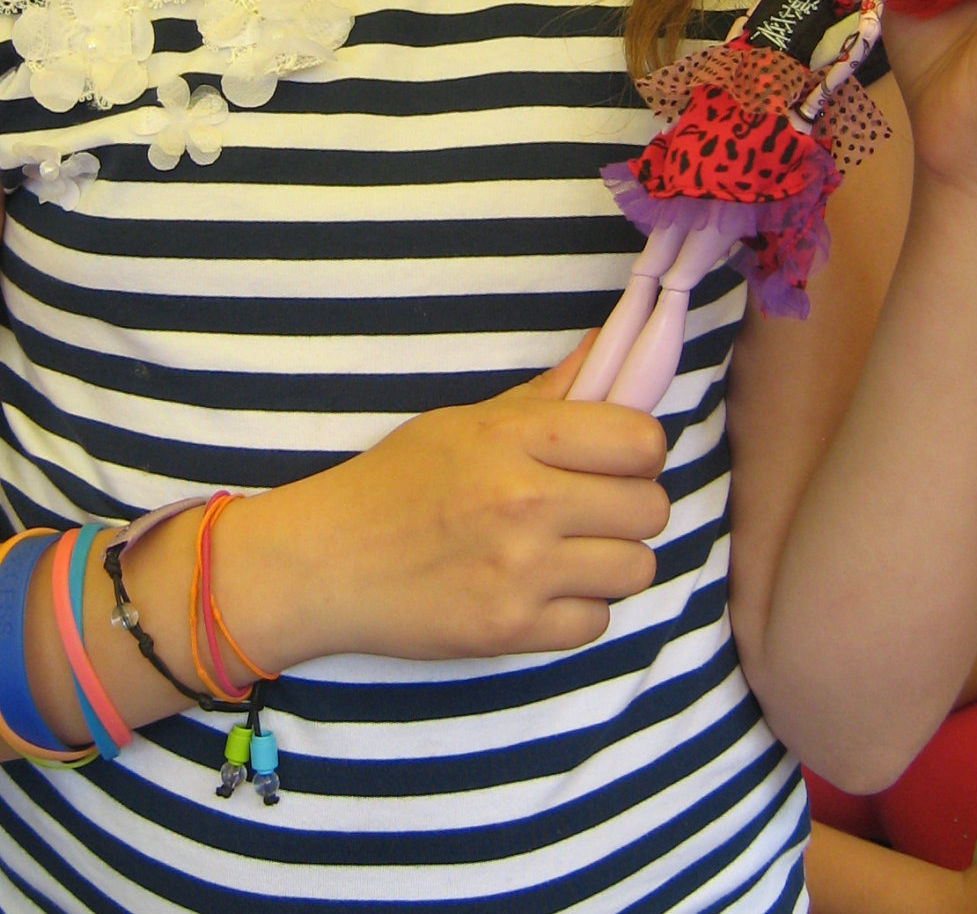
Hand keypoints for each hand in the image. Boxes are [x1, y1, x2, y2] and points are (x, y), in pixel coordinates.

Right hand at [232, 339, 668, 666]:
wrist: (325, 561)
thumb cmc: (394, 480)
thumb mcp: (464, 422)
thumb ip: (546, 396)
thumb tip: (609, 346)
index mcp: (513, 437)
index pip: (640, 440)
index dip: (641, 451)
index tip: (617, 459)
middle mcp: (524, 501)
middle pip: (651, 508)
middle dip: (632, 507)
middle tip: (595, 508)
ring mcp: (520, 571)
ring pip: (636, 568)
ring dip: (611, 561)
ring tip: (571, 551)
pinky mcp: (510, 630)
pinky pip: (597, 623)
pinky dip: (577, 610)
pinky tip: (540, 590)